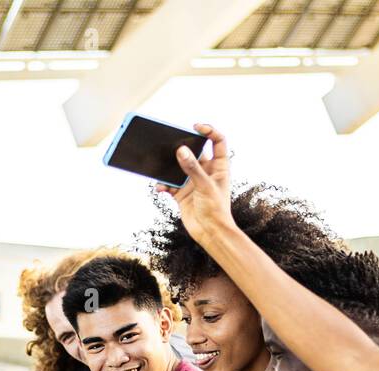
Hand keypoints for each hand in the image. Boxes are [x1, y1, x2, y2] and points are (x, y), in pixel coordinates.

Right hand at [155, 124, 235, 244]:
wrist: (210, 234)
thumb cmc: (216, 210)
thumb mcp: (205, 186)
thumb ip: (192, 168)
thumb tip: (181, 150)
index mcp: (219, 166)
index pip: (217, 141)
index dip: (209, 131)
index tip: (195, 127)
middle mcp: (205, 171)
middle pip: (193, 151)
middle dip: (180, 147)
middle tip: (170, 143)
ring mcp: (192, 181)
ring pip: (177, 167)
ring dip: (168, 167)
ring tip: (159, 164)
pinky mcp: (182, 193)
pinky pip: (168, 183)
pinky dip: (162, 184)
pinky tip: (160, 188)